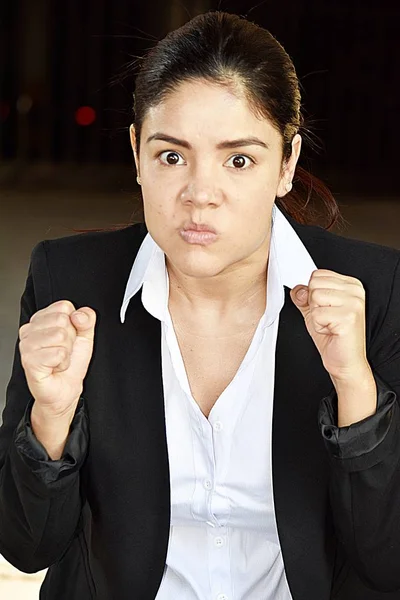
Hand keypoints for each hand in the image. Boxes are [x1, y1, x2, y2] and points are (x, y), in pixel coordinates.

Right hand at [19, 300, 95, 417]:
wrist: (65, 389)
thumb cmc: (71, 363)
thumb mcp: (85, 336)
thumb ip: (87, 319)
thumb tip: (79, 314)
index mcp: (41, 319)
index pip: (64, 306)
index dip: (74, 324)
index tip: (69, 338)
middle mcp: (30, 329)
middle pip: (63, 320)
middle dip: (71, 338)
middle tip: (64, 350)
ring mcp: (27, 344)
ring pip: (61, 335)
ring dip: (67, 351)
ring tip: (59, 359)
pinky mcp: (29, 360)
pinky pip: (58, 352)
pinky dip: (63, 362)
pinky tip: (55, 367)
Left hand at [290, 269, 369, 384]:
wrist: (345, 362)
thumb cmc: (333, 336)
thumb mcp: (313, 311)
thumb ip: (304, 296)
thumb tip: (297, 288)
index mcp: (350, 285)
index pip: (317, 275)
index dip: (312, 294)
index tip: (325, 308)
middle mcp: (355, 291)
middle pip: (314, 284)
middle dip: (313, 305)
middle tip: (327, 318)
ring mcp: (353, 303)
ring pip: (315, 297)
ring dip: (316, 316)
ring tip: (329, 324)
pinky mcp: (348, 317)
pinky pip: (317, 314)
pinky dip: (318, 326)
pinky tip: (330, 331)